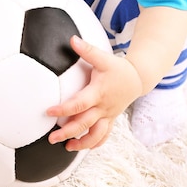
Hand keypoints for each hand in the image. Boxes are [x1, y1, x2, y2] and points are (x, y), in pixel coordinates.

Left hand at [47, 35, 141, 150]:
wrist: (138, 78)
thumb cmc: (118, 68)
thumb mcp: (103, 58)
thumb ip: (87, 50)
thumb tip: (72, 39)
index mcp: (98, 93)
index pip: (79, 104)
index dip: (64, 109)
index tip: (49, 111)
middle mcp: (103, 108)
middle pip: (84, 124)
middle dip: (67, 132)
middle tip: (51, 138)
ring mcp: (108, 116)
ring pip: (95, 135)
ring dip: (81, 143)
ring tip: (66, 147)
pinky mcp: (111, 120)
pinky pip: (104, 136)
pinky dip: (94, 144)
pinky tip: (82, 147)